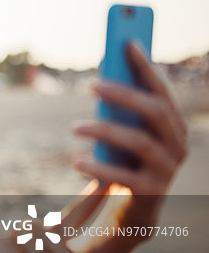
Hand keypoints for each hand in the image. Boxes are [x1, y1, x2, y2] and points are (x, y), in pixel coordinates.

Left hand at [72, 41, 188, 227]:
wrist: (131, 209)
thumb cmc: (123, 161)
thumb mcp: (122, 132)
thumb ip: (120, 107)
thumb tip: (106, 68)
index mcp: (172, 125)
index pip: (161, 90)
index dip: (147, 66)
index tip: (127, 43)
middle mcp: (176, 144)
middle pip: (154, 112)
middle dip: (124, 93)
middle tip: (92, 83)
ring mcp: (167, 170)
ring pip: (140, 142)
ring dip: (105, 130)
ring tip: (75, 127)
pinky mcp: (150, 192)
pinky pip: (124, 177)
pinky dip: (99, 168)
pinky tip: (77, 161)